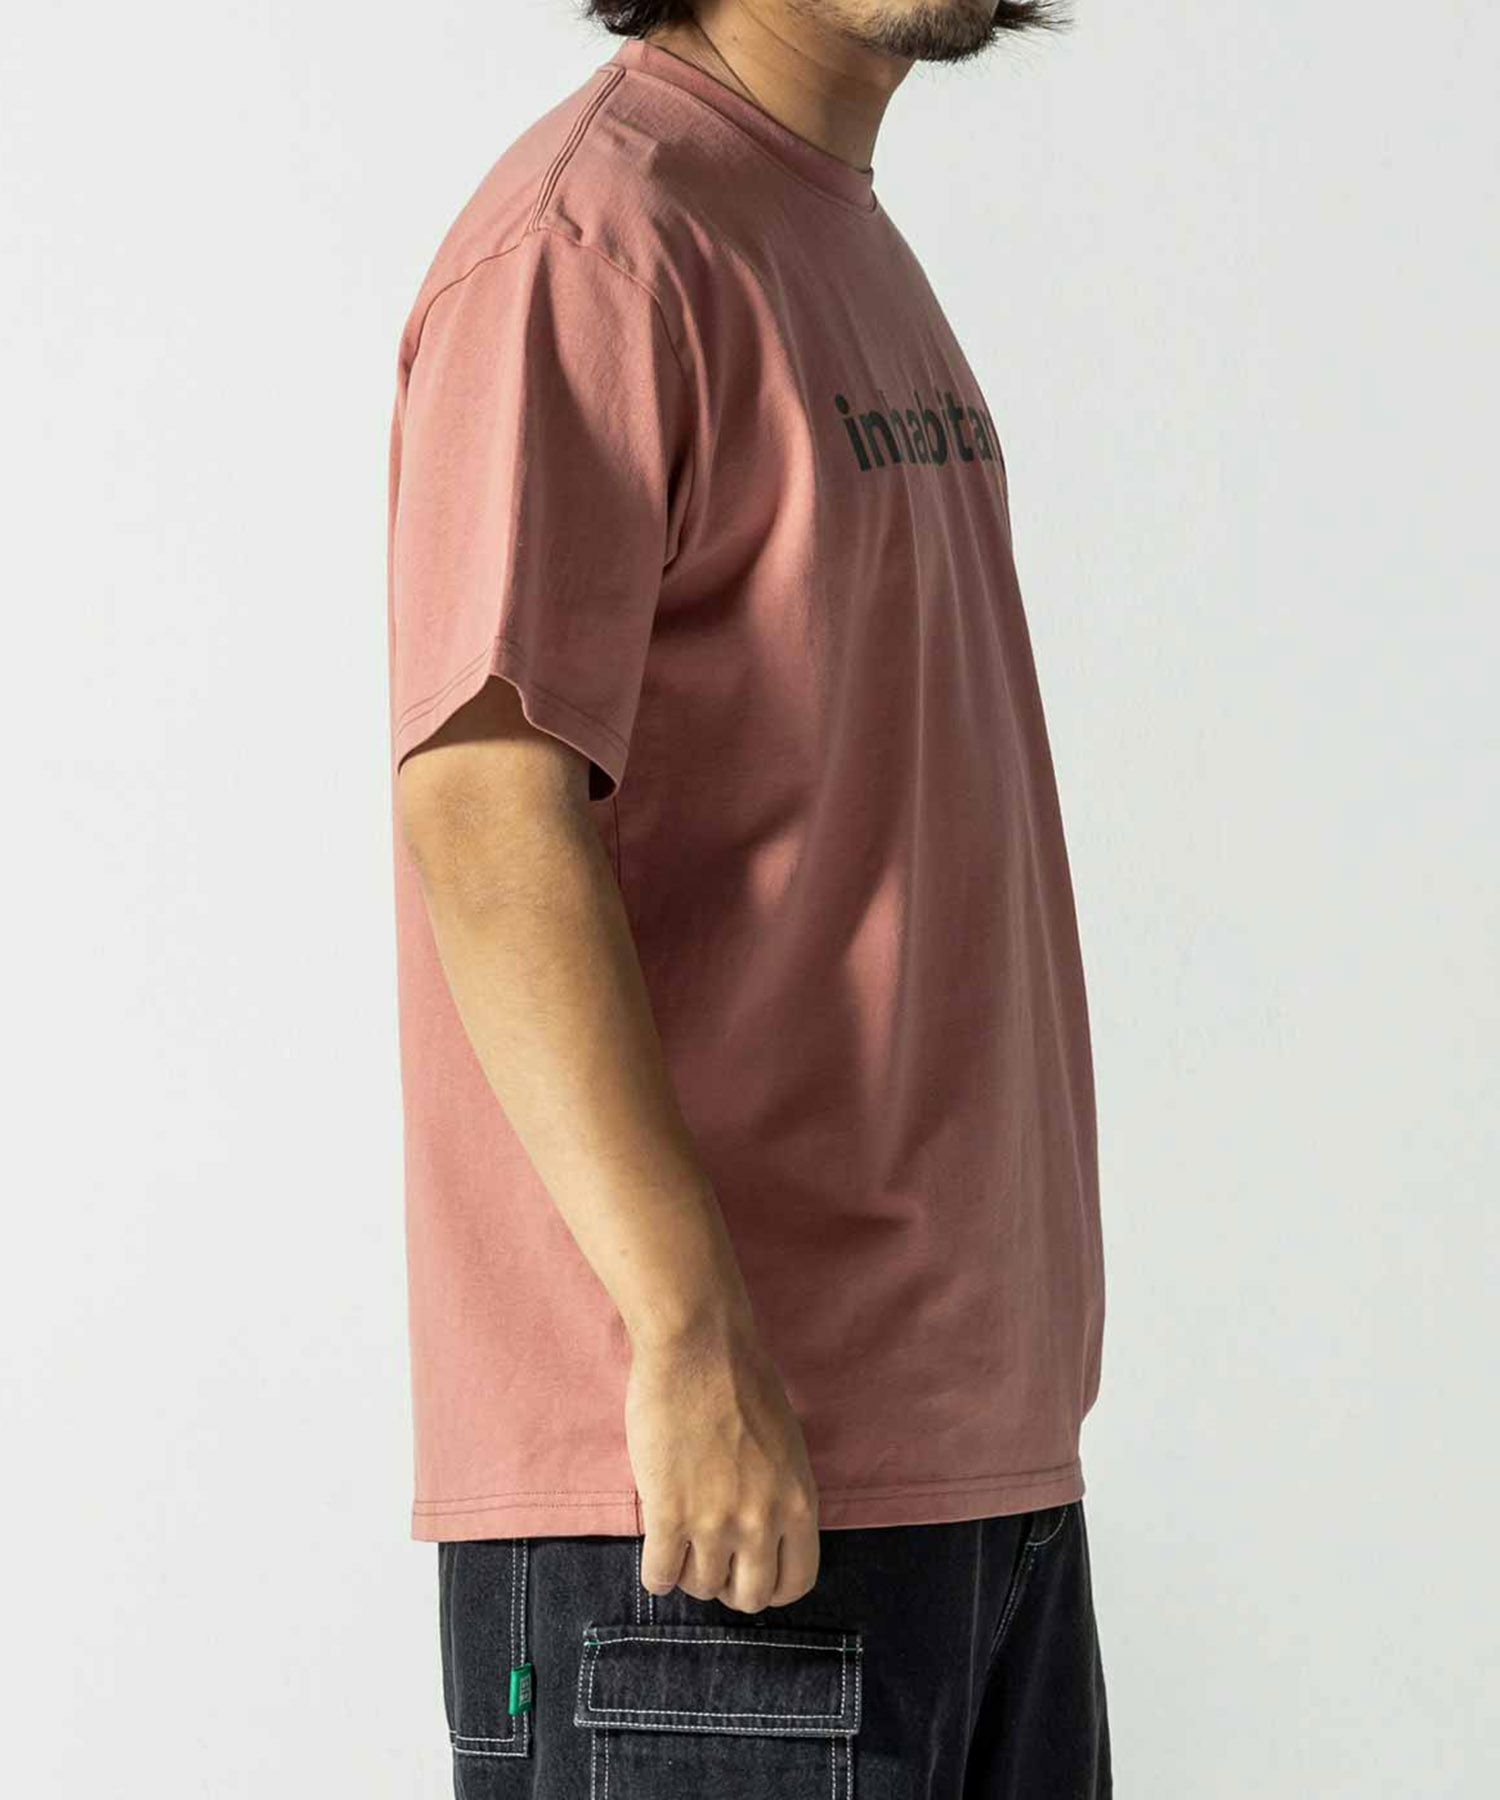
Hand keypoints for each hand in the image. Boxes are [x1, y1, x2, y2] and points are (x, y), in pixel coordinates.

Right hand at [625, 1323, 820, 1613]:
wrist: (699, 1349)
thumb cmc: (743, 1382)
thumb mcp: (787, 1445)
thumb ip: (781, 1494)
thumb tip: (766, 1532)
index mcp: (799, 1502)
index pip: (796, 1582)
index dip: (772, 1587)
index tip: (751, 1574)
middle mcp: (762, 1522)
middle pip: (750, 1597)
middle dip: (730, 1588)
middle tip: (713, 1565)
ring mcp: (714, 1523)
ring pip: (701, 1587)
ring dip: (690, 1574)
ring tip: (681, 1546)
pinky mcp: (668, 1515)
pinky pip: (660, 1577)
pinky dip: (657, 1576)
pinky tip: (656, 1555)